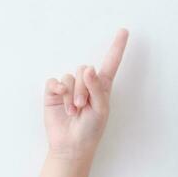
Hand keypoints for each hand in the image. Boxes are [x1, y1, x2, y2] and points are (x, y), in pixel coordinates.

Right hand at [43, 27, 128, 157]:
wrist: (71, 145)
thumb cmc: (91, 130)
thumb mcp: (101, 110)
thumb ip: (96, 88)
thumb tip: (88, 69)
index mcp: (102, 86)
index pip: (110, 63)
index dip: (117, 47)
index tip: (124, 31)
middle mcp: (85, 84)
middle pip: (84, 69)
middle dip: (83, 88)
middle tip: (82, 106)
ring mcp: (69, 88)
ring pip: (69, 76)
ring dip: (71, 95)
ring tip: (73, 111)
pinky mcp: (54, 93)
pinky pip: (54, 81)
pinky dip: (57, 89)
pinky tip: (60, 100)